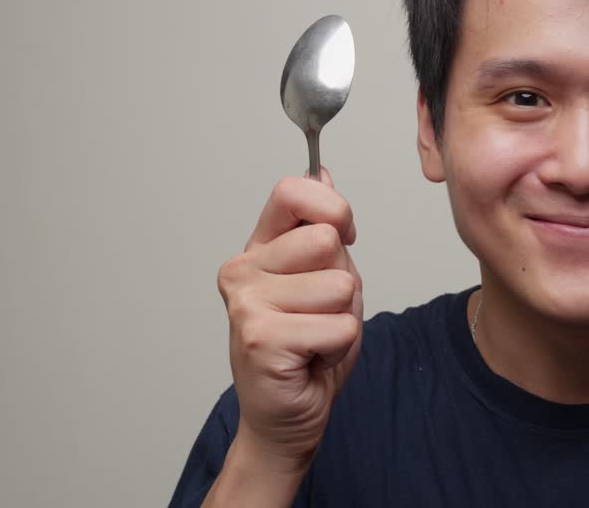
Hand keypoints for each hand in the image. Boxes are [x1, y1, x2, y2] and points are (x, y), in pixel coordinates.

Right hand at [216, 165, 362, 470]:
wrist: (285, 417)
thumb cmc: (307, 348)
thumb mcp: (323, 278)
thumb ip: (323, 228)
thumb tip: (322, 172)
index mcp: (259, 248)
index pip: (293, 191)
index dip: (333, 208)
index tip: (342, 237)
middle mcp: (244, 270)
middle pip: (327, 239)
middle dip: (344, 279)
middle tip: (320, 311)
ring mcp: (247, 303)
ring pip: (340, 284)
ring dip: (344, 317)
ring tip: (316, 336)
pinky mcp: (262, 337)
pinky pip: (340, 325)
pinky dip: (340, 346)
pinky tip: (311, 358)